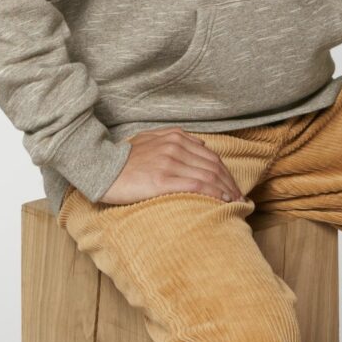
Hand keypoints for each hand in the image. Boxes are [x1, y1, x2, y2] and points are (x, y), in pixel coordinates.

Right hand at [99, 126, 243, 204]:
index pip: (210, 156)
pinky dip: (213, 193)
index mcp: (175, 137)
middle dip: (230, 184)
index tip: (234, 187)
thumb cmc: (124, 158)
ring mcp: (170, 162)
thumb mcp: (151, 139)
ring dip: (226, 190)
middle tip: (241, 199)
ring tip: (236, 203)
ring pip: (209, 175)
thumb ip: (174, 139)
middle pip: (214, 166)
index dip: (225, 173)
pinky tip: (222, 201)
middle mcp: (176, 146)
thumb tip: (201, 144)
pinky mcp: (162, 179)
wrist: (100, 167)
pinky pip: (196, 185)